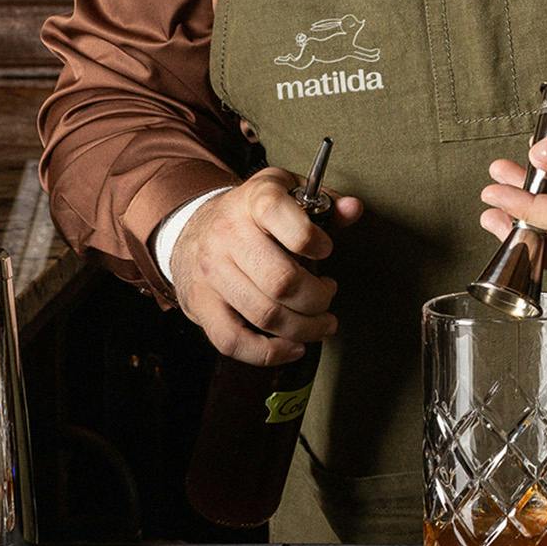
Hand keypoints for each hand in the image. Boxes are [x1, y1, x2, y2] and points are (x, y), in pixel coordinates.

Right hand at [170, 166, 362, 365]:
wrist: (193, 227)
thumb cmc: (252, 212)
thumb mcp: (287, 192)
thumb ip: (325, 202)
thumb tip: (353, 209)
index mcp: (254, 201)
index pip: (284, 220)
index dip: (314, 241)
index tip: (326, 250)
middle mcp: (228, 236)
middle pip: (281, 280)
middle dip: (318, 297)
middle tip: (329, 293)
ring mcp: (212, 273)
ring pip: (264, 314)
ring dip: (304, 328)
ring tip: (323, 322)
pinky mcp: (201, 304)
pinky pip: (233, 342)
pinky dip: (269, 353)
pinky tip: (294, 346)